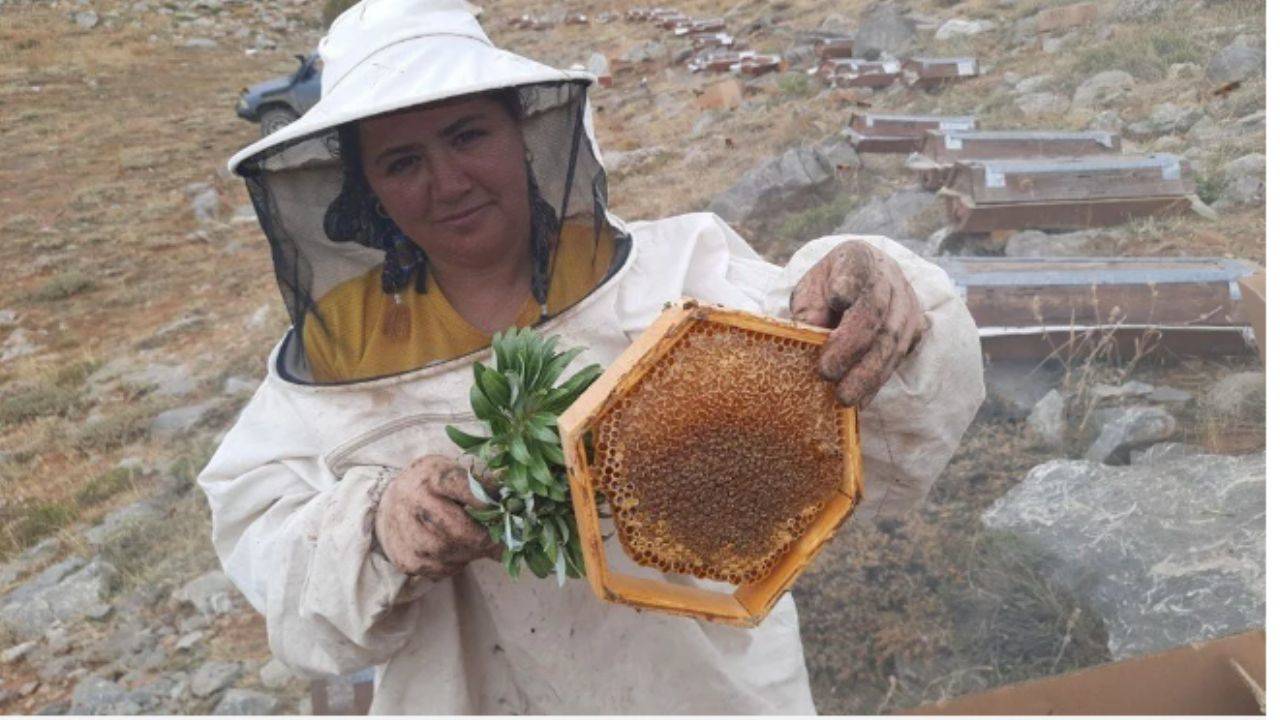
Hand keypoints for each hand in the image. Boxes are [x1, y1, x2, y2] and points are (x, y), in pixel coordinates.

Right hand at [373, 455, 502, 579]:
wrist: (390, 504)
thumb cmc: (432, 486)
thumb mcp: (453, 472)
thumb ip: (483, 486)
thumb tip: (515, 508)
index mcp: (431, 476)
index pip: (467, 490)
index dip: (491, 504)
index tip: (506, 511)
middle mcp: (415, 503)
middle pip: (461, 531)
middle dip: (487, 538)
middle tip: (501, 539)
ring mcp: (407, 534)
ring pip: (454, 554)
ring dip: (474, 552)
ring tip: (478, 542)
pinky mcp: (405, 559)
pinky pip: (444, 569)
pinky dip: (458, 563)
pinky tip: (457, 550)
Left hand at [789, 240, 925, 408]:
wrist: (864, 282)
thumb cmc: (829, 288)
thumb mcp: (811, 290)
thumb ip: (809, 309)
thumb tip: (809, 336)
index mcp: (858, 258)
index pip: (857, 270)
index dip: (849, 284)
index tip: (837, 297)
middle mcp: (889, 277)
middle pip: (875, 312)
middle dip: (851, 347)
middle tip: (827, 374)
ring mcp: (907, 303)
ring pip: (891, 340)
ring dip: (868, 373)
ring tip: (845, 398)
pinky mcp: (915, 328)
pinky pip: (898, 357)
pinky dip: (877, 380)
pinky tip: (862, 399)